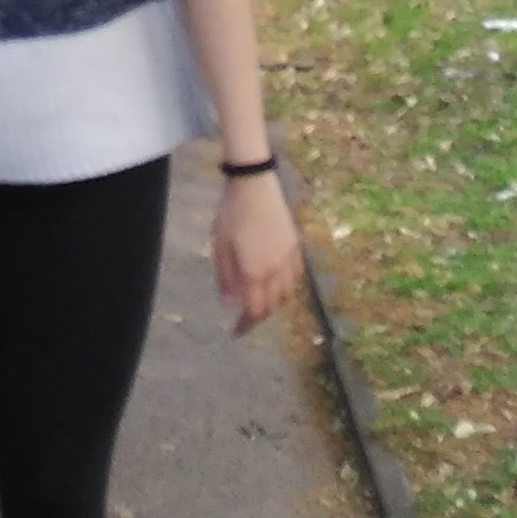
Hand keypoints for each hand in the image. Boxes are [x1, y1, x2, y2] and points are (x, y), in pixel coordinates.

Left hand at [213, 169, 303, 334]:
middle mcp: (276, 270)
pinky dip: (287, 288)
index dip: (246, 325)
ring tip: (260, 302)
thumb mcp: (220, 246)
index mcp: (255, 272)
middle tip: (245, 318)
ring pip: (287, 293)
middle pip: (272, 305)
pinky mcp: (296, 246)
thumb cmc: (232, 214)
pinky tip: (278, 284)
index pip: (254, 310)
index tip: (235, 332)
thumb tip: (229, 304)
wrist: (255, 185)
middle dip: (259, 316)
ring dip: (274, 304)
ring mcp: (289, 258)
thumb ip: (225, 277)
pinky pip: (296, 277)